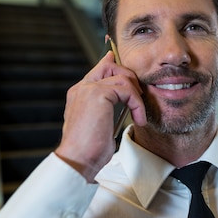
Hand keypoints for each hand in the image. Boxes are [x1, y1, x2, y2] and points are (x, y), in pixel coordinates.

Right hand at [54, 51, 145, 181]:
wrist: (78, 159)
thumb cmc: (88, 150)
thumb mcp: (100, 126)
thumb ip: (107, 111)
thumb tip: (121, 108)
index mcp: (79, 95)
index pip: (97, 71)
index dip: (110, 64)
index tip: (117, 59)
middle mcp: (82, 89)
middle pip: (110, 67)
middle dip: (130, 77)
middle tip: (139, 97)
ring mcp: (89, 89)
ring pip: (122, 78)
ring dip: (136, 96)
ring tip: (139, 115)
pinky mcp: (99, 94)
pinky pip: (127, 90)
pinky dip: (137, 104)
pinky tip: (138, 119)